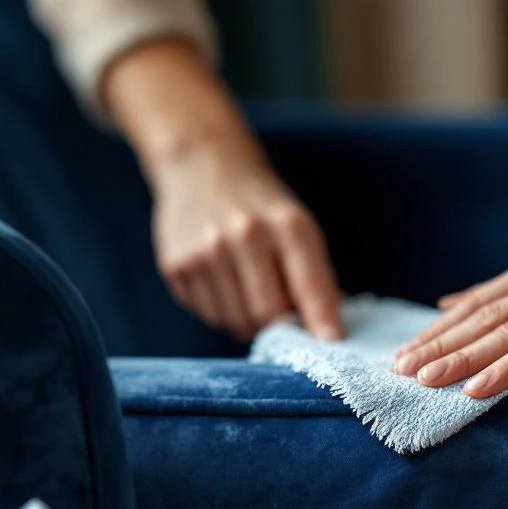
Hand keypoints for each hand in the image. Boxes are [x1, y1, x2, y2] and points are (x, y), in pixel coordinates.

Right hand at [151, 140, 341, 340]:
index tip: (331, 343)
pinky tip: (223, 283)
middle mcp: (244, 235)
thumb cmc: (260, 204)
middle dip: (280, 327)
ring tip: (249, 292)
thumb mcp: (297, 226)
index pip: (309, 285)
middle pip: (268, 314)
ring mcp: (205, 251)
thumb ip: (313, 276)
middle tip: (283, 318)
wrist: (201, 165)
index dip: (321, 320)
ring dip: (249, 323)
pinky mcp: (176, 265)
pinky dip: (222, 312)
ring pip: (236, 322)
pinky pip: (208, 315)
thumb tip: (326, 332)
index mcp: (285, 224)